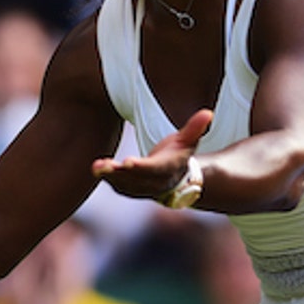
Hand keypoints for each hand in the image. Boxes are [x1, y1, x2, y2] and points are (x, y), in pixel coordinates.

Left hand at [92, 109, 210, 200]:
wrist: (176, 178)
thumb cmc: (179, 154)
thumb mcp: (188, 141)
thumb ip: (195, 128)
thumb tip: (208, 113)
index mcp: (168, 169)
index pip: (153, 169)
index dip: (141, 167)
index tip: (127, 162)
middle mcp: (154, 183)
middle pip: (135, 179)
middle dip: (119, 173)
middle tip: (103, 166)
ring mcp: (142, 189)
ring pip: (124, 185)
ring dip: (109, 177)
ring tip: (96, 167)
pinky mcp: (131, 189)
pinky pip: (118, 186)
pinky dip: (108, 180)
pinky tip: (96, 169)